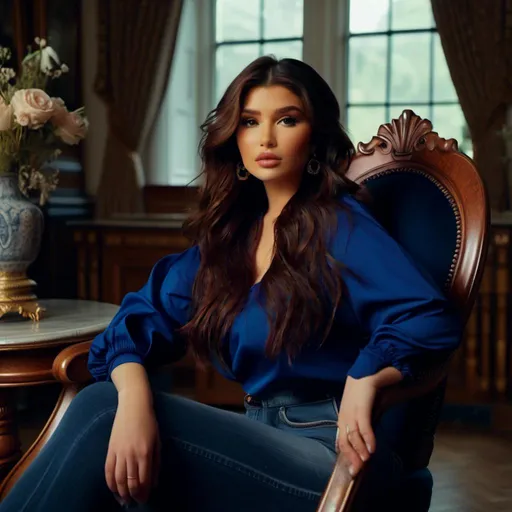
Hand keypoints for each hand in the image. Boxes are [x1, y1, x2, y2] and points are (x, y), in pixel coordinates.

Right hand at [105, 389, 160, 505]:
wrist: (133, 405)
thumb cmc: (149, 422)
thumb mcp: (157, 441)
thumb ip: (156, 463)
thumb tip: (154, 483)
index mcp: (145, 453)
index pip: (143, 480)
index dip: (144, 493)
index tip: (145, 499)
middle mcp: (131, 455)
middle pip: (130, 483)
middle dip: (133, 495)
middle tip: (136, 501)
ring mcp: (119, 452)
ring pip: (118, 480)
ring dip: (121, 493)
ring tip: (124, 500)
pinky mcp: (110, 449)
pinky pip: (108, 470)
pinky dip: (110, 483)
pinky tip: (113, 489)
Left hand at [336, 375, 377, 477]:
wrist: (367, 369)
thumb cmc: (365, 391)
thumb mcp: (361, 409)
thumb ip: (362, 423)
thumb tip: (366, 441)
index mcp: (344, 417)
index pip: (341, 440)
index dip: (346, 455)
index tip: (351, 469)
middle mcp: (345, 416)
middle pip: (344, 440)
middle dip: (350, 457)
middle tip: (356, 472)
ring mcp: (352, 410)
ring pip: (353, 435)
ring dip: (359, 450)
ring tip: (365, 462)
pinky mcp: (362, 405)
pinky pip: (364, 425)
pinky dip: (368, 438)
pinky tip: (372, 449)